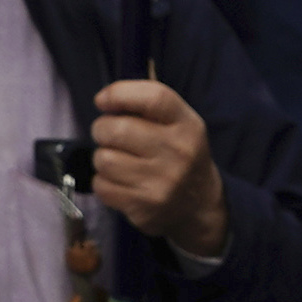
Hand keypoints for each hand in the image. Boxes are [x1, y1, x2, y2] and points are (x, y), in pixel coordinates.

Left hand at [85, 79, 226, 260]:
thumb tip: (104, 100)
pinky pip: (102, 186)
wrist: (199, 205)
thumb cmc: (179, 154)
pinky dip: (103, 182)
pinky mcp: (144, 207)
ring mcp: (161, 183)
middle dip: (102, 129)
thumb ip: (148, 105)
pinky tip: (119, 182)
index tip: (103, 100)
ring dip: (102, 158)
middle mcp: (178, 153)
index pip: (152, 98)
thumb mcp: (179, 124)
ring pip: (104, 159)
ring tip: (117, 161)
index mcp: (187, 126)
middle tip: (108, 135)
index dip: (119, 94)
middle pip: (117, 129)